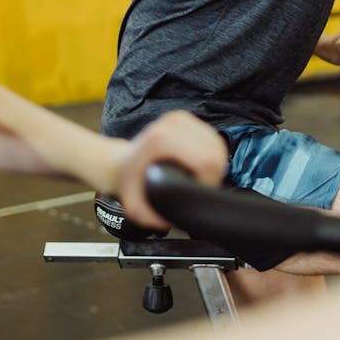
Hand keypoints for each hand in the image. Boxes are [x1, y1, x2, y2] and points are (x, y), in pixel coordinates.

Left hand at [108, 111, 228, 230]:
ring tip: (200, 177)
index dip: (208, 181)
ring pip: (217, 144)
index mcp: (161, 140)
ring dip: (215, 164)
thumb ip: (149, 218)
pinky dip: (213, 153)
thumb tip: (169, 222)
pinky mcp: (187, 118)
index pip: (206, 161)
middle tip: (199, 187)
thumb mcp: (134, 206)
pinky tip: (201, 165)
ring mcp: (180, 117)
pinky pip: (213, 138)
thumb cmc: (130, 182)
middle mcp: (172, 124)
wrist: (121, 163)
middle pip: (215, 152)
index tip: (197, 191)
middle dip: (213, 174)